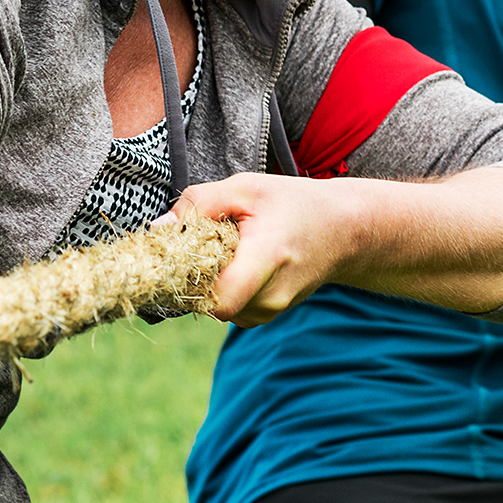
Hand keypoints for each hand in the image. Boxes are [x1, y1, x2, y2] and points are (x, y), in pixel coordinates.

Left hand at [164, 173, 374, 327]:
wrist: (344, 230)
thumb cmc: (294, 204)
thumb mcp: (245, 188)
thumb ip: (198, 204)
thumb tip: (158, 229)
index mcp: (267, 259)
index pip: (218, 299)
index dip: (192, 281)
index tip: (188, 253)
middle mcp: (273, 295)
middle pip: (212, 304)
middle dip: (200, 278)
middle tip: (208, 246)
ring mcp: (274, 309)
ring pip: (221, 309)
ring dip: (215, 283)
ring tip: (232, 251)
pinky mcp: (270, 313)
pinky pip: (234, 309)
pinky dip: (228, 289)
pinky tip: (241, 264)